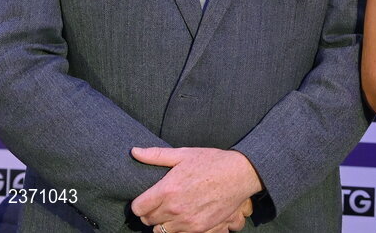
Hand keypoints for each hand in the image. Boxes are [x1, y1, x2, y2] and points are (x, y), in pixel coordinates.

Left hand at [131, 147, 261, 232]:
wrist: (240, 174)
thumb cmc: (212, 161)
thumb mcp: (184, 154)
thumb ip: (156, 155)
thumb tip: (134, 151)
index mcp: (167, 189)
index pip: (138, 208)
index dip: (141, 203)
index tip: (148, 199)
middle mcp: (174, 208)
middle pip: (148, 221)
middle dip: (151, 212)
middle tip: (162, 203)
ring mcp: (187, 221)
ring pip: (161, 231)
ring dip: (164, 223)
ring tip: (174, 211)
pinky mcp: (200, 229)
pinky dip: (179, 229)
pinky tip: (185, 217)